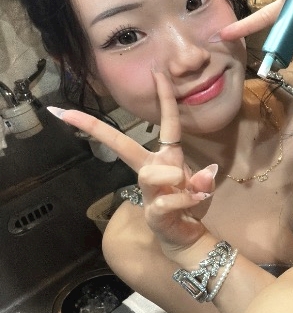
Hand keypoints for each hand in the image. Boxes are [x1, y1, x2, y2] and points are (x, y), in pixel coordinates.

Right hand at [49, 72, 215, 259]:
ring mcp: (149, 191)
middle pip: (122, 145)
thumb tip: (205, 175)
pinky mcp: (153, 213)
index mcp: (166, 158)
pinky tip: (192, 209)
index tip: (156, 73)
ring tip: (191, 191)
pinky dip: (185, 202)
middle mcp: (153, 170)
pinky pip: (168, 202)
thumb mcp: (202, 189)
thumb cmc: (189, 207)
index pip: (166, 123)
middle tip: (66, 112)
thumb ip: (203, 181)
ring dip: (174, 179)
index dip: (164, 98)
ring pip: (152, 174)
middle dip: (96, 128)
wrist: (189, 240)